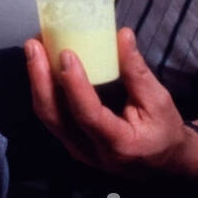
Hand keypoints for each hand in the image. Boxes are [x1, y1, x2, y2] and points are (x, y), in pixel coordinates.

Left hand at [26, 28, 197, 179]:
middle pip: (55, 116)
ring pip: (47, 115)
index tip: (66, 54)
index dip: (74, 85)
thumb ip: (137, 71)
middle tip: (34, 45)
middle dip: (39, 78)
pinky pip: (51, 115)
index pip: (88, 115)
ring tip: (34, 48)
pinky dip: (43, 88)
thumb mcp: (158, 101)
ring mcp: (76, 149)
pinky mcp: (70, 142)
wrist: (162, 162)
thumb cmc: (163, 130)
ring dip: (37, 80)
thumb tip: (123, 35)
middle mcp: (90, 152)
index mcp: (118, 144)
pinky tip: (41, 64)